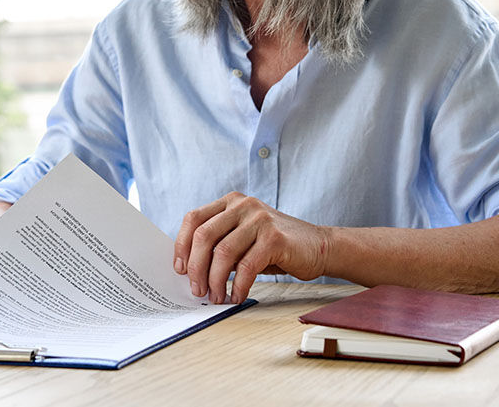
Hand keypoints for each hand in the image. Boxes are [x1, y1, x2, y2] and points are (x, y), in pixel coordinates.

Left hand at [173, 192, 330, 304]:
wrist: (319, 246)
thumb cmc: (276, 246)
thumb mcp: (244, 236)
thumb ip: (220, 242)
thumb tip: (189, 270)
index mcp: (231, 202)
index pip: (193, 219)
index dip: (181, 245)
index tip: (179, 270)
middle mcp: (243, 205)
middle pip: (204, 236)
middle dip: (196, 268)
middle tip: (196, 290)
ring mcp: (259, 219)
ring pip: (223, 252)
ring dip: (215, 281)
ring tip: (216, 297)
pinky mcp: (275, 238)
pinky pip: (246, 266)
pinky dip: (238, 286)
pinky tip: (237, 296)